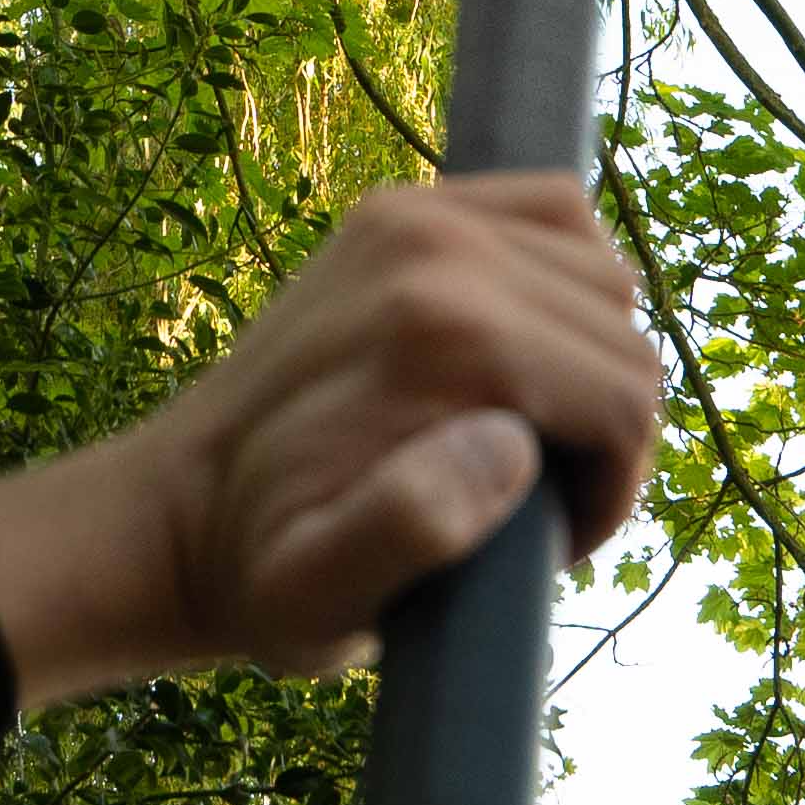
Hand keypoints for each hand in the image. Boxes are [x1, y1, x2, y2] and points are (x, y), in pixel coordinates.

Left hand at [0, 177, 659, 691]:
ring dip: (593, 356)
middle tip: (539, 500)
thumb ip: (413, 527)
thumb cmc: (265, 571)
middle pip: (620, 327)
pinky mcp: (403, 211)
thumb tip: (511, 446)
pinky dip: (566, 283)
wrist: (178, 509)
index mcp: (440, 331)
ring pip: (600, 270)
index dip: (615, 484)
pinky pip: (553, 214)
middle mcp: (436, 246)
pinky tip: (524, 357)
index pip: (626, 393)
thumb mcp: (322, 593)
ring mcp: (417, 213)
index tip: (554, 539)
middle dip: (608, 423)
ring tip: (532, 434)